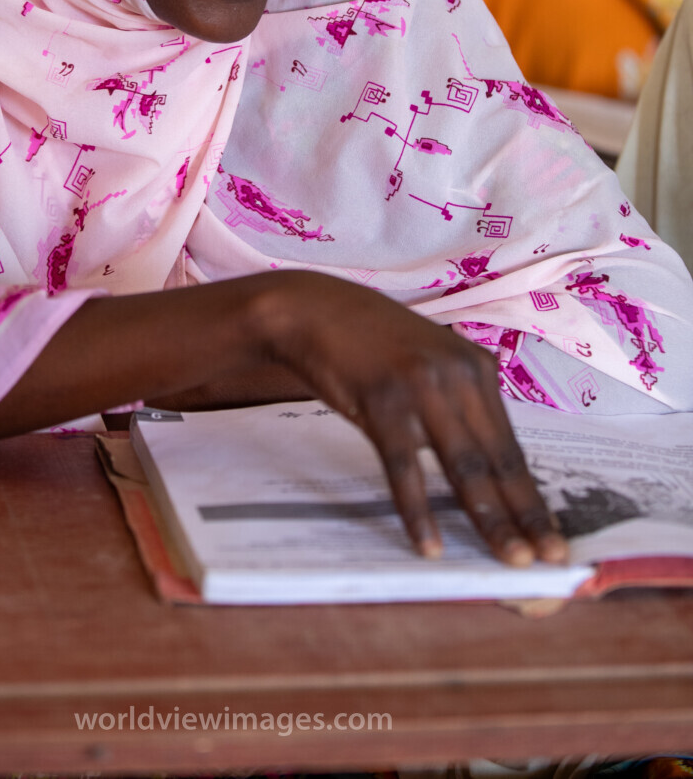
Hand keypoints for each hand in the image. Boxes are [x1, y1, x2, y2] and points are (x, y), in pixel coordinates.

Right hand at [260, 272, 566, 566]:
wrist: (316, 309)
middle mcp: (457, 374)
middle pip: (496, 459)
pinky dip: (418, 510)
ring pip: (463, 465)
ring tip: (509, 558)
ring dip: (488, 518)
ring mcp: (421, 385)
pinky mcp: (382, 399)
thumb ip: (456, 407)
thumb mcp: (429, 366)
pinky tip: (430, 544)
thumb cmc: (372, 345)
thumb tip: (480, 470)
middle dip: (525, 514)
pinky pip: (405, 466)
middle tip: (550, 558)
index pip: (510, 446)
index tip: (552, 536)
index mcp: (476, 368)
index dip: (532, 495)